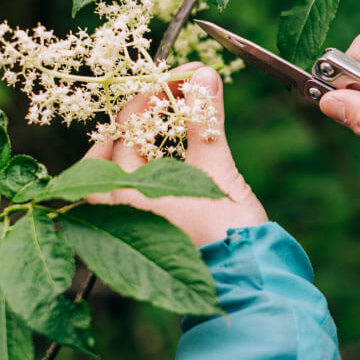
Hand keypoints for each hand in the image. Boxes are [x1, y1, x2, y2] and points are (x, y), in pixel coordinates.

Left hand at [85, 64, 267, 246]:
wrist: (248, 281)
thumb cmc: (228, 234)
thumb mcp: (217, 170)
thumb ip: (204, 121)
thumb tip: (203, 78)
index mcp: (125, 195)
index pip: (124, 130)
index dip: (149, 96)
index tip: (179, 78)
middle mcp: (121, 211)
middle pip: (111, 152)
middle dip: (137, 118)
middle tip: (166, 94)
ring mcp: (135, 223)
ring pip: (119, 173)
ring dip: (141, 140)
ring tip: (168, 116)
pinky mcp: (155, 229)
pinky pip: (138, 189)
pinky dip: (150, 164)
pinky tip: (172, 148)